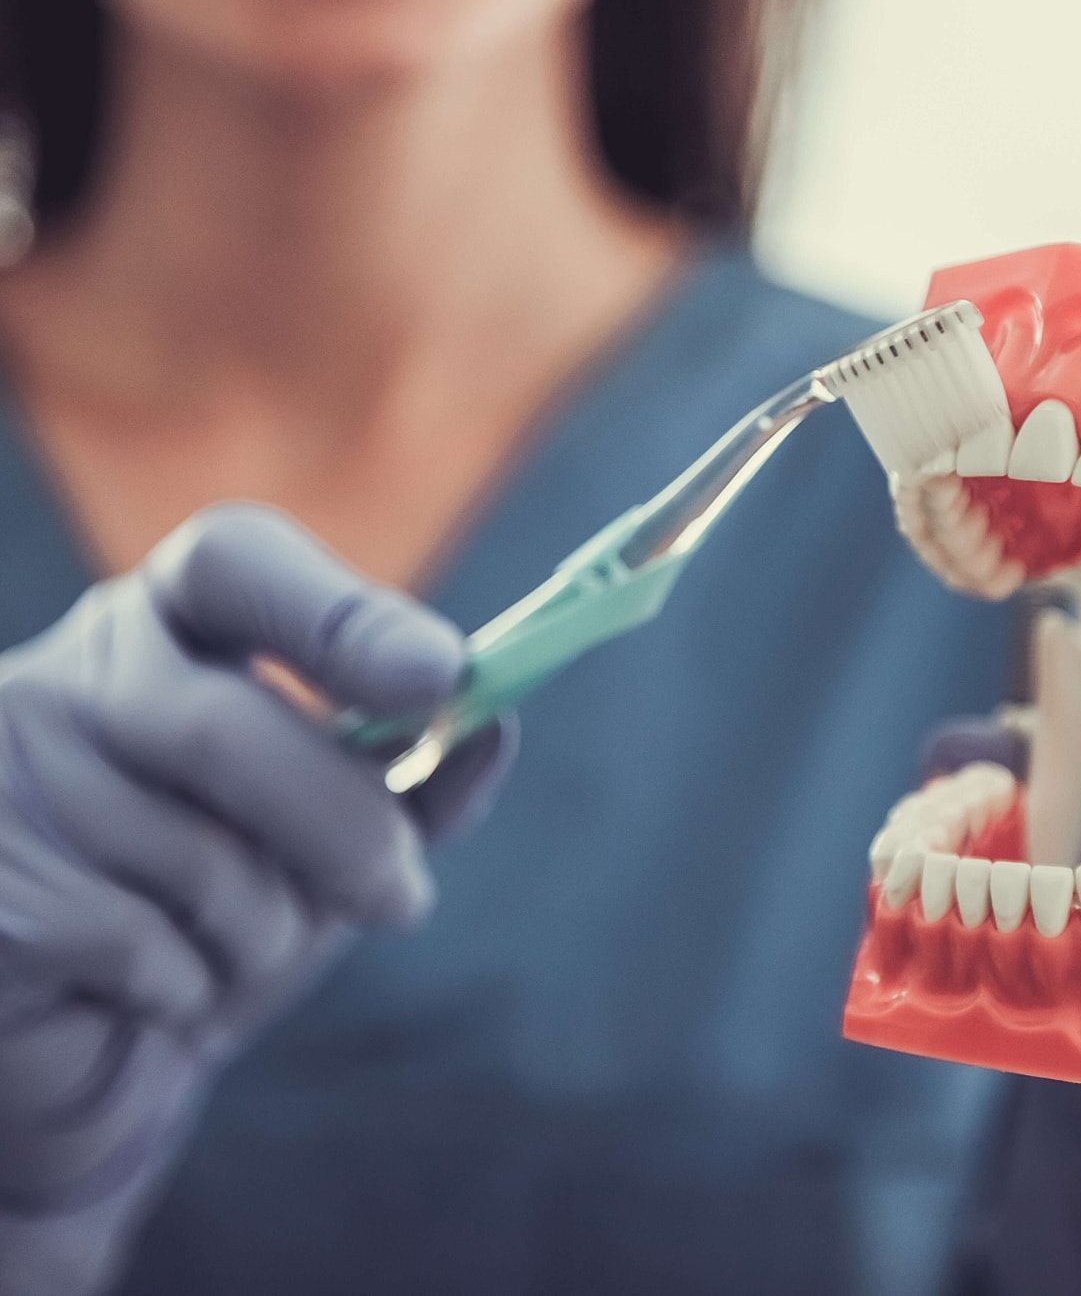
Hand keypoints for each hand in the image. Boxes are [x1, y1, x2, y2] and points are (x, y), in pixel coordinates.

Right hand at [0, 504, 508, 1294]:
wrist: (96, 1054)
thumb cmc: (225, 916)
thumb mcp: (335, 839)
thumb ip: (416, 779)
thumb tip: (495, 723)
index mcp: (172, 627)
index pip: (235, 562)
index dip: (341, 617)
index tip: (441, 676)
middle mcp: (71, 673)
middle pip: (227, 726)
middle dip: (345, 829)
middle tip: (400, 897)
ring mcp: (5, 771)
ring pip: (195, 855)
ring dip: (260, 934)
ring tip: (228, 952)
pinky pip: (134, 942)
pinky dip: (183, 989)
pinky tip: (149, 993)